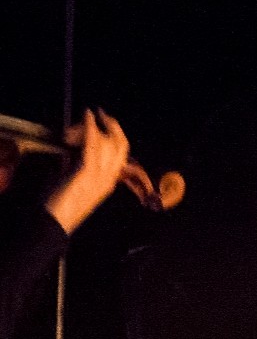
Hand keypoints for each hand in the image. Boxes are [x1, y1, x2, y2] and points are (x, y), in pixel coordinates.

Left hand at [44, 109, 131, 234]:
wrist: (52, 224)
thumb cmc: (57, 206)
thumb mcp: (70, 184)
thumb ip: (74, 167)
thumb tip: (70, 151)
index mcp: (108, 183)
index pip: (121, 154)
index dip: (117, 134)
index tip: (107, 120)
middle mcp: (108, 178)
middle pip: (121, 145)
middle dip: (113, 126)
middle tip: (102, 114)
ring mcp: (99, 175)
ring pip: (107, 141)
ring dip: (93, 127)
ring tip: (83, 120)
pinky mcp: (86, 171)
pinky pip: (92, 143)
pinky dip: (90, 126)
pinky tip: (88, 115)